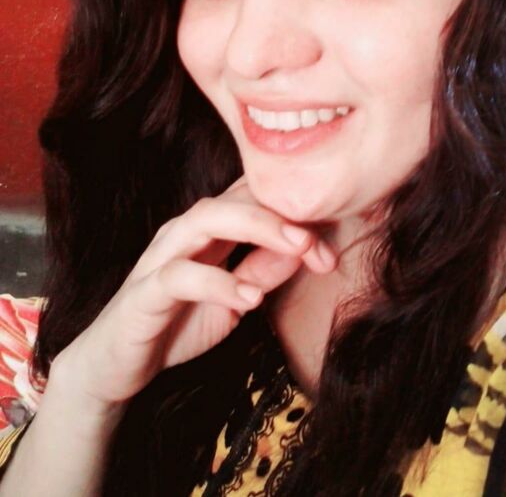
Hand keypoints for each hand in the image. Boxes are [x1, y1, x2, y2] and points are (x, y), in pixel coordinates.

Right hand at [51, 175, 334, 411]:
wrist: (116, 365)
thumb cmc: (177, 322)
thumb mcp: (236, 298)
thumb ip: (267, 270)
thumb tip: (309, 246)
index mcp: (210, 229)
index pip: (253, 197)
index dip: (295, 209)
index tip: (332, 237)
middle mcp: (186, 231)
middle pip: (235, 198)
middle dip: (282, 212)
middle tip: (319, 238)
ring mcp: (162, 256)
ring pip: (206, 219)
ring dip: (257, 227)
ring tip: (298, 248)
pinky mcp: (144, 290)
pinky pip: (179, 275)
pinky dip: (217, 282)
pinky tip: (249, 298)